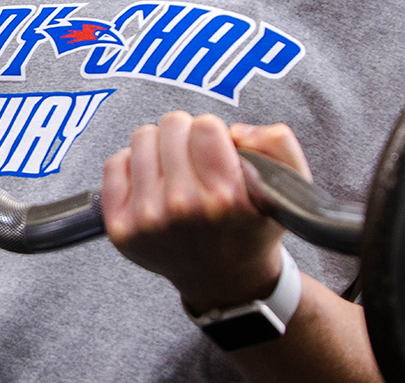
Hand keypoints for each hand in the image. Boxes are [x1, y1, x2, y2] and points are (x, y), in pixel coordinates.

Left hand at [102, 111, 310, 314]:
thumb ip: (279, 143)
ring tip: (176, 169)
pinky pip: (115, 162)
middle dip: (187, 135)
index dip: (215, 133)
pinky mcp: (121, 228)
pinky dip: (133, 165)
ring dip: (160, 146)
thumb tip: (237, 131)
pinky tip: (154, 183)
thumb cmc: (253, 224)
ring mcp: (148, 220)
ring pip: (142, 136)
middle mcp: (184, 209)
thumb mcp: (289, 184)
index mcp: (227, 197)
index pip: (206, 124)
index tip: (219, 152)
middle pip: (172, 124)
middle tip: (196, 160)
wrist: (226, 280)